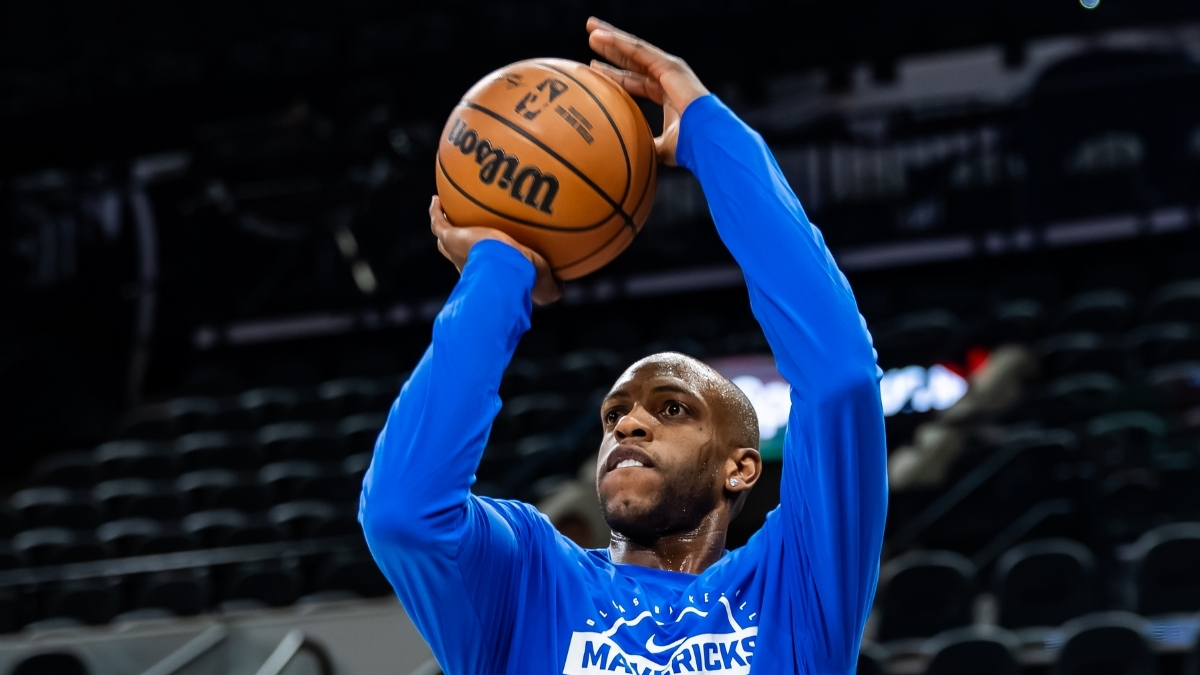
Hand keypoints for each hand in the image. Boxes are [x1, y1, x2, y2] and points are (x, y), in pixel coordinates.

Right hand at [429, 196, 562, 305]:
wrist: (504, 270)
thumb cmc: (524, 279)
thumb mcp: (544, 286)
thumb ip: (552, 288)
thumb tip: (560, 291)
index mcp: (487, 276)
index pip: (483, 269)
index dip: (484, 264)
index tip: (488, 257)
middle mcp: (468, 265)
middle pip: (457, 255)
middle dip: (459, 246)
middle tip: (462, 232)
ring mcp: (457, 251)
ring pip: (445, 237)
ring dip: (444, 227)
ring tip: (445, 212)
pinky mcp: (451, 237)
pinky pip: (438, 221)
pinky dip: (436, 211)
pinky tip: (437, 199)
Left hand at [586, 17, 709, 165]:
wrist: (704, 137)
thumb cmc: (688, 145)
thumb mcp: (662, 147)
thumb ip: (648, 146)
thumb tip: (634, 160)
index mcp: (666, 93)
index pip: (635, 80)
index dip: (615, 74)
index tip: (594, 68)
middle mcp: (667, 76)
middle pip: (632, 59)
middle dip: (611, 49)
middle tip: (591, 38)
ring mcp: (669, 68)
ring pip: (633, 49)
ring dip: (611, 38)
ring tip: (590, 28)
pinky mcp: (667, 65)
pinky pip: (637, 50)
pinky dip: (617, 42)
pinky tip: (600, 36)